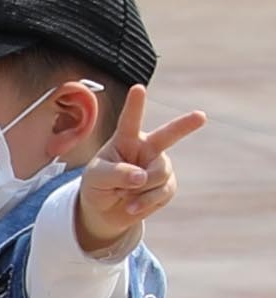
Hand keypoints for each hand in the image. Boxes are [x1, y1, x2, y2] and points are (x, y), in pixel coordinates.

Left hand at [75, 85, 207, 251]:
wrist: (105, 210)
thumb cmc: (97, 185)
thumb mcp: (96, 177)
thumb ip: (116, 173)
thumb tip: (141, 177)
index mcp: (126, 139)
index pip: (130, 120)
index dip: (135, 104)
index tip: (138, 88)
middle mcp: (147, 149)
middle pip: (168, 135)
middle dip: (186, 125)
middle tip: (201, 116)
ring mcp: (160, 166)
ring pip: (158, 174)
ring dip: (139, 188)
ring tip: (123, 192)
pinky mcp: (167, 185)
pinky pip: (161, 192)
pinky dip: (144, 202)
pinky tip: (132, 205)